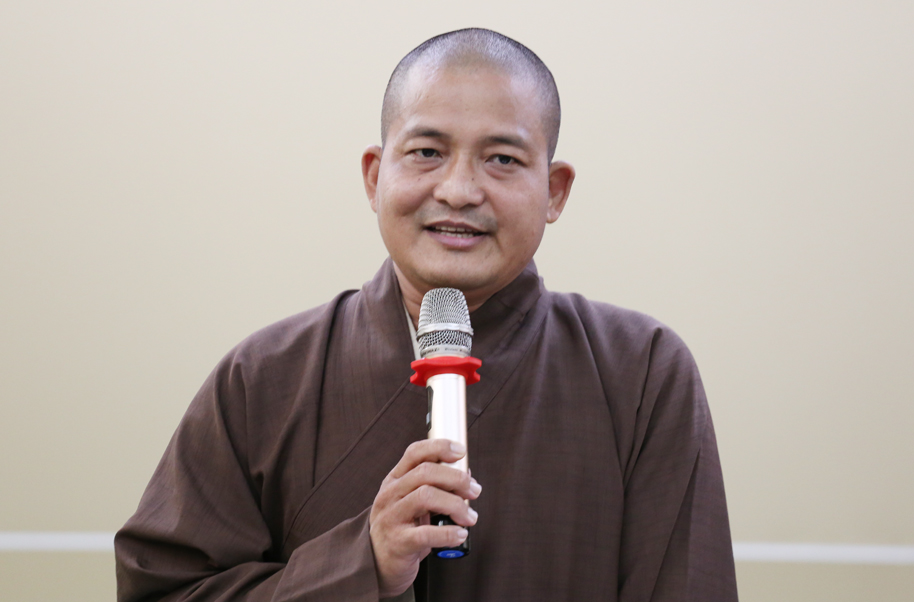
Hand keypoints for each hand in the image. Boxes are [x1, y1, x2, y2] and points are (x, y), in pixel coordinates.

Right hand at [369, 439, 481, 597]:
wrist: (379, 564)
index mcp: (395, 480)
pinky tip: (460, 535)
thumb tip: (467, 476)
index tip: (461, 452)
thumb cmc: (403, 528)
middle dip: (456, 478)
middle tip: (474, 492)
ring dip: (456, 504)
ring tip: (469, 517)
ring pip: (426, 497)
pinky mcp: (397, 543)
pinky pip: (425, 534)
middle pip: (425, 472)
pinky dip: (448, 533)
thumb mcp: (412, 502)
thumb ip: (434, 486)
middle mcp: (390, 494)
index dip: (439, 447)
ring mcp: (391, 517)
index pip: (414, 453)